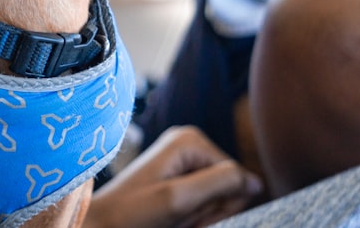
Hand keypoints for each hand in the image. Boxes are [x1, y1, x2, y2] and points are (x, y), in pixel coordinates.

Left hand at [84, 126, 263, 227]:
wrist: (102, 224)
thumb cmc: (133, 213)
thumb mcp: (179, 199)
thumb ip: (220, 184)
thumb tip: (257, 181)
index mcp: (190, 140)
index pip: (237, 176)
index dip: (219, 203)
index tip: (187, 211)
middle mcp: (190, 144)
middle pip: (229, 186)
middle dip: (209, 209)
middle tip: (179, 217)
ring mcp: (184, 160)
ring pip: (218, 197)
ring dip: (200, 215)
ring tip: (173, 218)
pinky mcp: (179, 177)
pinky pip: (204, 200)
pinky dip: (193, 215)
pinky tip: (173, 218)